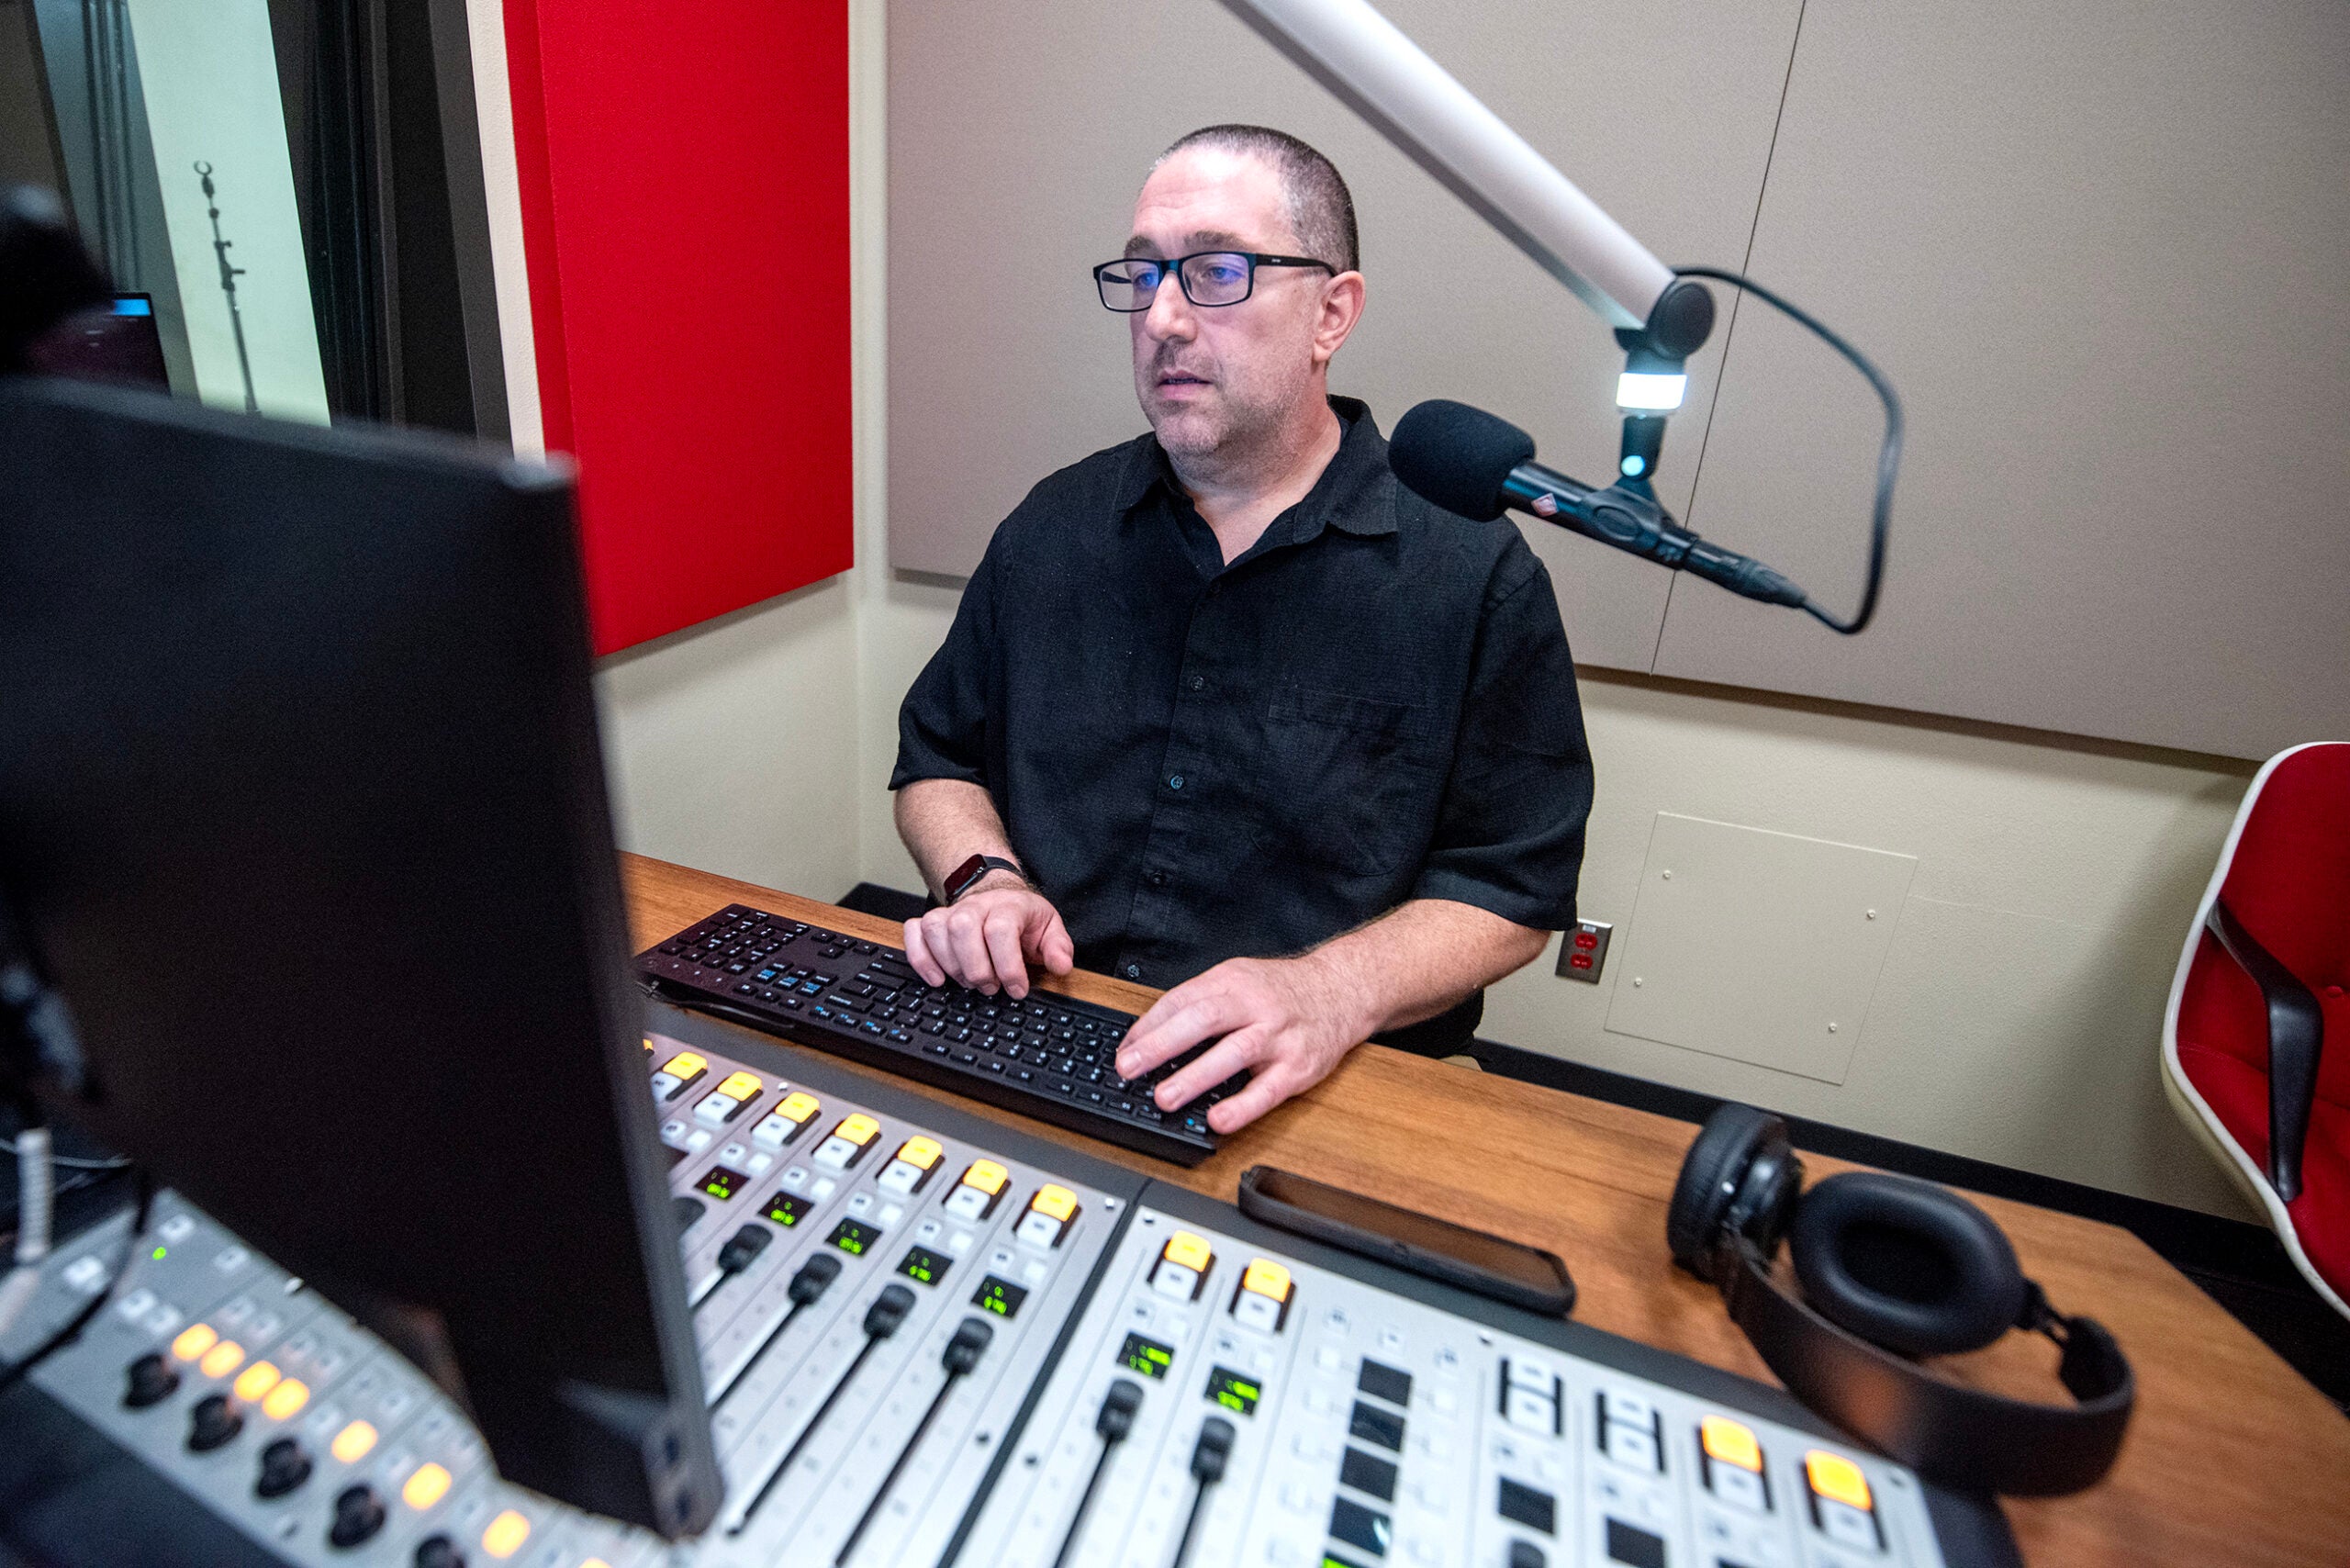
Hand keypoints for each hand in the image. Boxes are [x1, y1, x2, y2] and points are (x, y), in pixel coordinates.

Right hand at [903, 876, 1073, 998]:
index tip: (1016, 989)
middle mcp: (976, 906)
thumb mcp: (1050, 929)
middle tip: (991, 988)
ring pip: (937, 930)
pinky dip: (920, 958)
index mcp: (1009, 906)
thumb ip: (1058, 948)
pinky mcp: (932, 922)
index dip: (1008, 965)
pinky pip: (914, 932)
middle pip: (963, 929)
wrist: (998, 896)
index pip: (1000, 930)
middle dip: (977, 968)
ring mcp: (950, 912)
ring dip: (952, 966)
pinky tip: (937, 979)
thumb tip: (1060, 965)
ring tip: (970, 983)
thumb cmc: (1023, 918)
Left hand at [1113, 955, 1373, 1133]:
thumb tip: (1146, 1038)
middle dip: (1161, 1045)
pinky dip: (1243, 1107)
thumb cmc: (1280, 992)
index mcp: (1231, 982)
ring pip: (1234, 1053)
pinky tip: (1219, 1120)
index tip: (1123, 1052)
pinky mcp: (1298, 1067)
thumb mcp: (1236, 980)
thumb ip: (1197, 1004)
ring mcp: (1277, 1036)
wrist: (1342, 990)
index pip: (1181, 1001)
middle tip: (1129, 1068)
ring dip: (1196, 1076)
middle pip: (1203, 1020)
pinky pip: (1268, 1089)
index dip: (1148, 1027)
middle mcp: (1254, 1005)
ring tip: (1164, 1097)